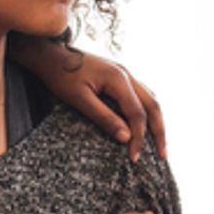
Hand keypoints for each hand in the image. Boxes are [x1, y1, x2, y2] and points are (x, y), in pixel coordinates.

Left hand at [7, 36, 166, 160]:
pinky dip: (147, 111)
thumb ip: (104, 117)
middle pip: (153, 106)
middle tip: (162, 155)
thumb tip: (126, 137)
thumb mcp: (79, 100)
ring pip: (150, 99)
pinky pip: (141, 95)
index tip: (134, 157)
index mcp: (119, 79)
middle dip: (159, 131)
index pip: (137, 114)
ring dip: (157, 121)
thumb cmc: (62, 76)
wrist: (51, 55)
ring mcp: (124, 74)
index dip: (139, 137)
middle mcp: (127, 74)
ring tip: (158, 143)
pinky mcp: (119, 77)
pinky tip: (146, 123)